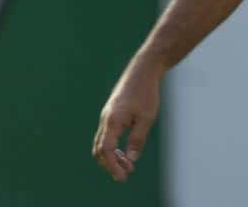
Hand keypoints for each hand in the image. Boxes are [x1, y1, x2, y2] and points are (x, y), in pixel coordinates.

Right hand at [91, 60, 162, 181]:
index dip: (113, 166)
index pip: (106, 150)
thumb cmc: (146, 92)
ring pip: (102, 143)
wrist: (142, 71)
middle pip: (100, 149)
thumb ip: (137, 139)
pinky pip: (106, 136)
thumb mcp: (147, 118)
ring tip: (128, 165)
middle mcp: (105, 119)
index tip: (123, 177)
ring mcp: (106, 116)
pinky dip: (112, 147)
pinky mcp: (111, 114)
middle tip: (127, 173)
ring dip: (111, 156)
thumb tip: (130, 160)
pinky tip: (124, 151)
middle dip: (110, 164)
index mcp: (113, 121)